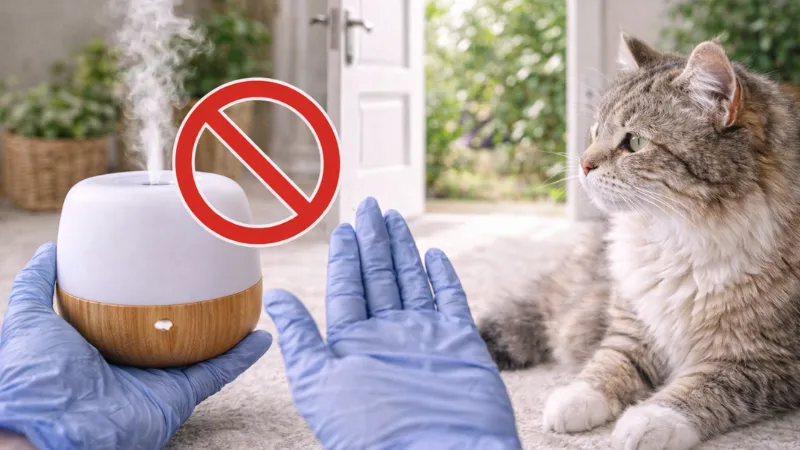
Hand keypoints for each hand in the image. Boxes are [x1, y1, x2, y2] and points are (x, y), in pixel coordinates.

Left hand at [0, 243, 271, 449]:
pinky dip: (241, 356)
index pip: (129, 310)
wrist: (50, 431)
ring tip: (246, 297)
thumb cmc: (34, 378)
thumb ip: (37, 285)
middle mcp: (130, 362)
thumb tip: (51, 248)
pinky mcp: (178, 396)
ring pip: (200, 349)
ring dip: (225, 328)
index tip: (168, 259)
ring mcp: (156, 380)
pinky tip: (261, 334)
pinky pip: (217, 372)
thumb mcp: (27, 320)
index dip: (149, 287)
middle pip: (170, 328)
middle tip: (213, 272)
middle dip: (193, 306)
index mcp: (97, 343)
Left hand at [263, 198, 521, 449]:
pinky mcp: (459, 342)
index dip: (344, 256)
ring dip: (402, 250)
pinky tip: (432, 255)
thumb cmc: (371, 429)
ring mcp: (424, 337)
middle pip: (378, 277)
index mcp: (353, 343)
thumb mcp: (319, 383)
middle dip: (373, 241)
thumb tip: (275, 296)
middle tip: (369, 206)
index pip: (346, 289)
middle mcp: (388, 335)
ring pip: (410, 281)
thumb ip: (301, 338)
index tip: (343, 228)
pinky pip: (450, 300)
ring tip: (394, 219)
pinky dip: (442, 278)